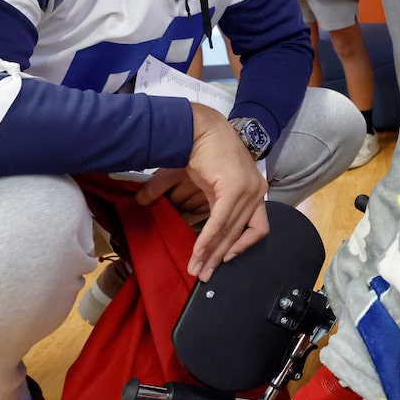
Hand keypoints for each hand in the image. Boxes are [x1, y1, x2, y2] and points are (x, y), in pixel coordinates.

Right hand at [136, 103, 268, 281]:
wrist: (196, 125)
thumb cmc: (195, 148)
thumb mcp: (187, 181)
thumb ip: (173, 197)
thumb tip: (145, 205)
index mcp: (251, 191)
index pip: (252, 228)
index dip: (237, 247)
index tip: (221, 261)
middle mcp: (255, 191)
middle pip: (239, 234)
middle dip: (219, 257)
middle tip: (202, 274)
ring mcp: (249, 190)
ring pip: (230, 232)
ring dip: (211, 253)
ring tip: (197, 268)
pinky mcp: (235, 189)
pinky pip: (221, 223)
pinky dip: (208, 240)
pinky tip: (198, 252)